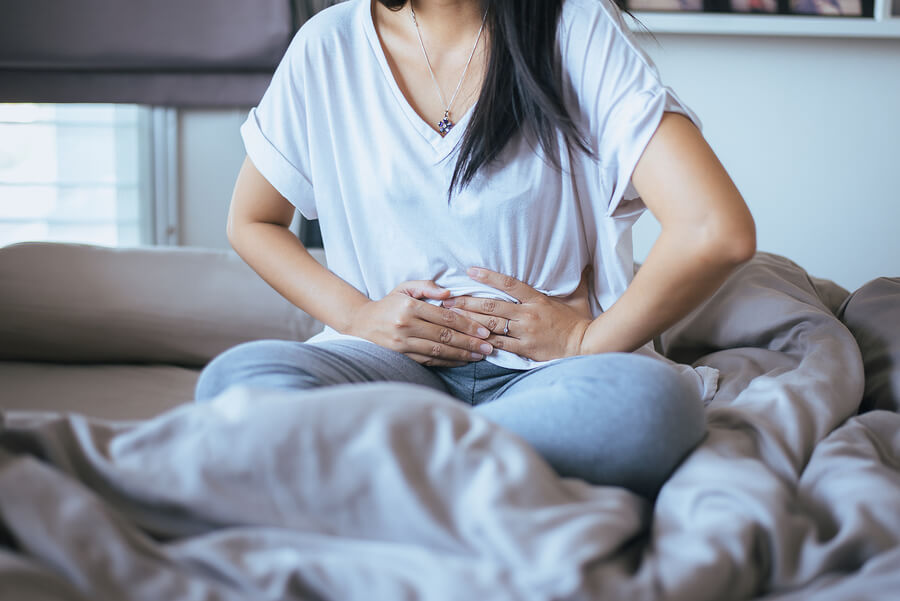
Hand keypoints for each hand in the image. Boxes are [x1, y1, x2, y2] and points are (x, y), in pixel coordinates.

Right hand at [347, 280, 493, 366]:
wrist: (361, 323)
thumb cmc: (388, 303)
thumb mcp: (404, 288)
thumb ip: (427, 287)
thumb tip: (449, 293)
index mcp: (410, 307)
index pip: (445, 317)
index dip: (467, 325)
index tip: (483, 331)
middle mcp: (406, 326)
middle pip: (445, 336)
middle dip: (469, 343)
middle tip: (489, 347)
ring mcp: (402, 344)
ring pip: (438, 351)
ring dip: (462, 355)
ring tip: (480, 356)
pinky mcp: (401, 356)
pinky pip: (429, 361)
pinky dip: (447, 362)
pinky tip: (462, 361)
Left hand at [441, 266, 593, 361]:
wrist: (586, 346)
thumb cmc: (580, 322)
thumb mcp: (578, 297)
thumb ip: (577, 280)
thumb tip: (586, 264)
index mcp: (537, 299)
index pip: (509, 283)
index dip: (488, 276)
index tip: (470, 271)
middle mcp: (527, 314)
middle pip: (490, 305)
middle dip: (466, 302)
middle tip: (446, 299)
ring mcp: (524, 332)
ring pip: (490, 324)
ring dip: (468, 320)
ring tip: (450, 317)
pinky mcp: (524, 349)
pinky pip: (499, 345)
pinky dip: (483, 341)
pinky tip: (468, 338)